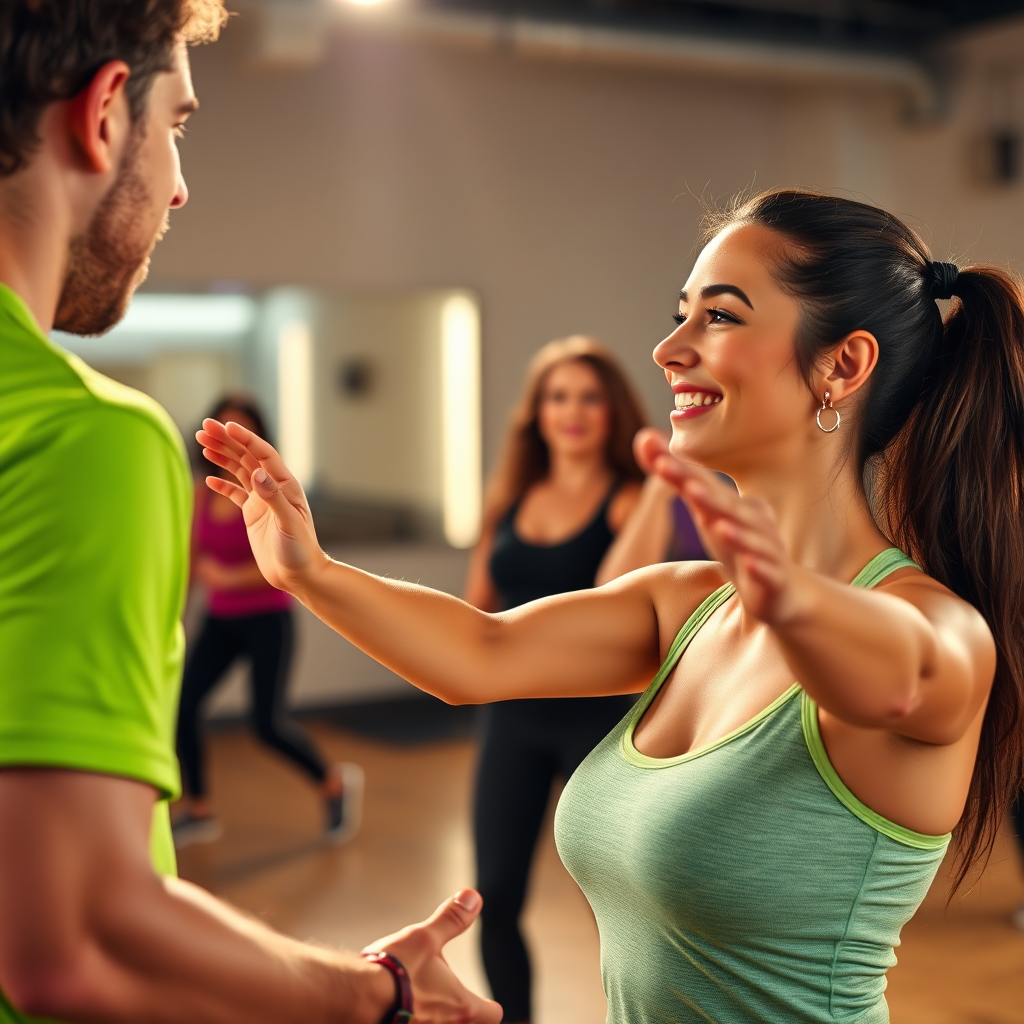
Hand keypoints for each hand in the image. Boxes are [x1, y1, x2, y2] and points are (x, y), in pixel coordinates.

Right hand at [195, 419, 324, 594]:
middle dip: (227, 441)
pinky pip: (235, 494)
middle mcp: (274, 488)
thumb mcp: (288, 523)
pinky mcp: (253, 515)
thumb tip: (257, 473)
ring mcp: (262, 501)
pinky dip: (222, 485)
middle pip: (248, 457)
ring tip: (202, 443)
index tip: (226, 426)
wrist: (299, 575)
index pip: (263, 454)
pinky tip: (208, 478)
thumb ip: (273, 498)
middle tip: (204, 426)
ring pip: (240, 472)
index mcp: (286, 485)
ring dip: (222, 456)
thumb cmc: (300, 550)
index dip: (245, 439)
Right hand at [363, 890, 501, 1023]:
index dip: (488, 1006)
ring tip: (422, 1002)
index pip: (492, 1015)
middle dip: (461, 1015)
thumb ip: (452, 920)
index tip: (484, 1001)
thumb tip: (472, 898)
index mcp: (460, 1007)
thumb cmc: (394, 970)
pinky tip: (399, 1010)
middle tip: (453, 1002)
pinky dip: (412, 1021)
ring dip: (435, 1017)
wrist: (354, 998)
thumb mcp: (426, 938)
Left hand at [635, 431, 803, 623]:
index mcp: (735, 503)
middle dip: (708, 497)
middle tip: (688, 487)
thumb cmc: (735, 542)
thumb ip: (677, 479)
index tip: (660, 461)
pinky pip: (766, 571)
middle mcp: (754, 521)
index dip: (683, 475)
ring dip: (735, 532)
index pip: (704, 485)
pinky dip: (757, 567)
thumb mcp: (703, 511)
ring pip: (750, 539)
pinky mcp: (774, 578)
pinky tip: (748, 564)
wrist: (780, 586)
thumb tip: (644, 438)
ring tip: (716, 525)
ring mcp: (767, 549)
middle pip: (728, 508)